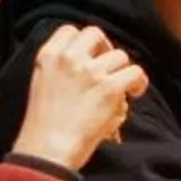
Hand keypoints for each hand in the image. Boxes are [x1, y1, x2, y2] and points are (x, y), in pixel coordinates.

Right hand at [12, 23, 147, 170]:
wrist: (47, 150)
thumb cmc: (44, 128)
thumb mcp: (42, 86)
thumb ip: (60, 70)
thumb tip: (94, 66)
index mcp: (48, 57)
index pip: (69, 30)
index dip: (84, 42)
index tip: (91, 55)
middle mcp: (69, 58)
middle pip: (96, 34)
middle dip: (106, 48)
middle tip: (109, 68)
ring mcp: (90, 71)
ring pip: (120, 56)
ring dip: (122, 71)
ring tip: (121, 89)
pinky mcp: (109, 88)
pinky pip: (135, 73)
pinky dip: (138, 83)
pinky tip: (134, 93)